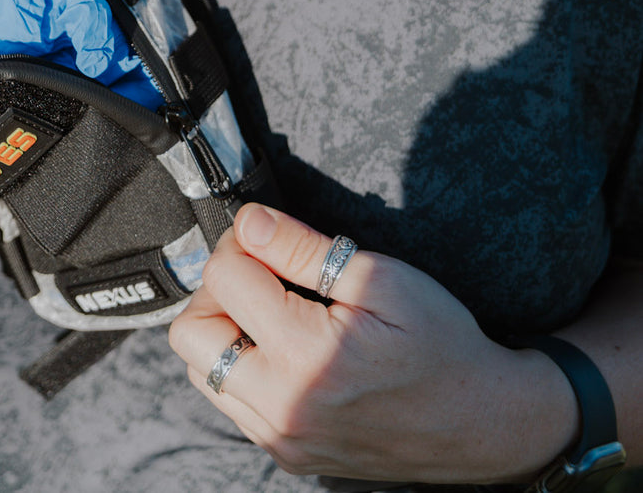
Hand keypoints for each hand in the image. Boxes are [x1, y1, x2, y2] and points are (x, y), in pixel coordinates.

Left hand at [168, 204, 577, 482]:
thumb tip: (249, 221)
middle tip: (263, 271)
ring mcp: (281, 438)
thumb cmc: (441, 343)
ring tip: (274, 308)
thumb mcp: (381, 278)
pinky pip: (232, 401)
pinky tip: (285, 345)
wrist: (484, 422)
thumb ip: (303, 249)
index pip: (224, 278)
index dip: (244, 241)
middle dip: (218, 288)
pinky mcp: (287, 454)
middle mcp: (282, 407)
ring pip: (203, 371)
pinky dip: (243, 366)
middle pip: (191, 333)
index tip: (272, 235)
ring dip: (225, 329)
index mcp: (304, 358)